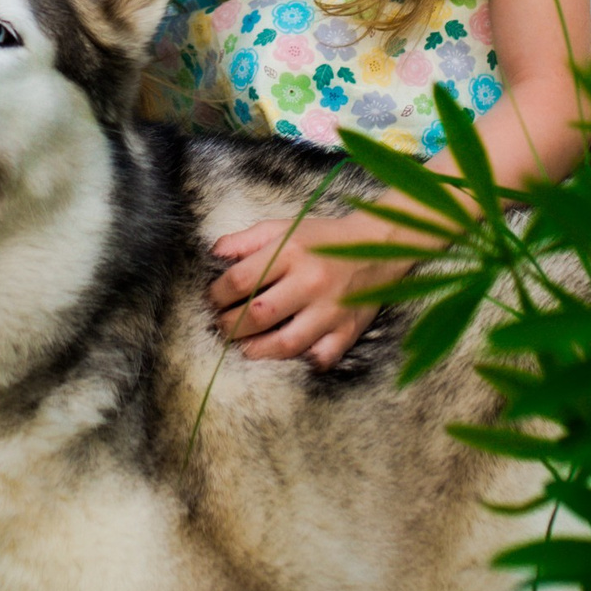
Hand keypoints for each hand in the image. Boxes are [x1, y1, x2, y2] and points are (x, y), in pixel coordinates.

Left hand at [207, 210, 403, 371]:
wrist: (378, 246)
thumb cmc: (322, 239)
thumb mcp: (282, 228)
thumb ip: (245, 241)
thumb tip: (214, 255)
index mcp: (290, 252)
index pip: (240, 281)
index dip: (216, 295)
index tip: (213, 300)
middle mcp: (310, 281)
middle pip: (257, 315)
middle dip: (229, 326)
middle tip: (222, 327)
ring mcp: (331, 310)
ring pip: (285, 343)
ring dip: (256, 350)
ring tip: (244, 346)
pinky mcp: (348, 330)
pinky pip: (321, 358)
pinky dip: (301, 362)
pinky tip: (286, 356)